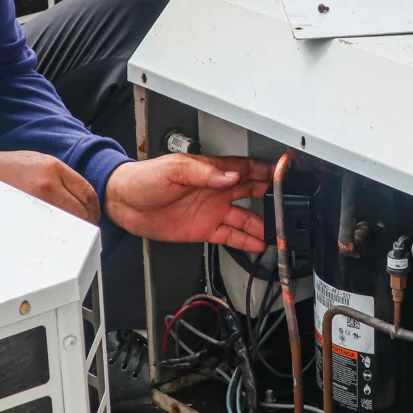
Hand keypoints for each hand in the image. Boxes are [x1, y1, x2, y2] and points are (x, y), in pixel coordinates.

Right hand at [0, 151, 99, 222]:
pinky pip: (50, 228)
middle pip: (81, 210)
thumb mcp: (39, 162)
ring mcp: (38, 201)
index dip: (94, 207)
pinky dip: (56, 232)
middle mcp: (49, 184)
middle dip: (86, 221)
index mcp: (54, 168)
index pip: (87, 192)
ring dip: (73, 229)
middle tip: (85, 228)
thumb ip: (62, 178)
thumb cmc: (6, 168)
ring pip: (68, 221)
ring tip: (70, 232)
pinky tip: (53, 233)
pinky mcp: (26, 215)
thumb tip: (80, 199)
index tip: (93, 215)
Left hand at [104, 154, 271, 250]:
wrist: (124, 203)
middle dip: (271, 196)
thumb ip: (205, 174)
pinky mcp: (205, 229)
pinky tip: (259, 244)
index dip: (266, 170)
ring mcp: (212, 211)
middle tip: (288, 203)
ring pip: (246, 217)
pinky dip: (246, 241)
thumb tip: (230, 176)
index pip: (246, 168)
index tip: (284, 173)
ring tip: (279, 230)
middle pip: (252, 191)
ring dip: (262, 224)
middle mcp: (216, 191)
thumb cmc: (144, 179)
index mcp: (211, 171)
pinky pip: (231, 235)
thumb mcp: (175, 170)